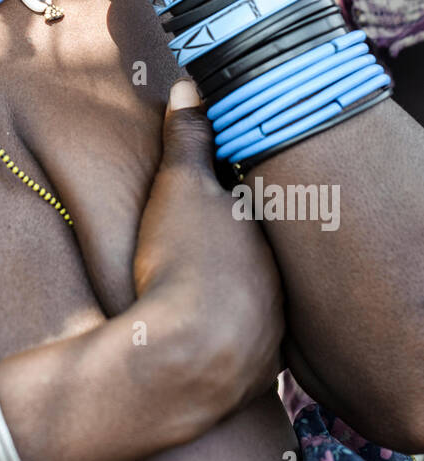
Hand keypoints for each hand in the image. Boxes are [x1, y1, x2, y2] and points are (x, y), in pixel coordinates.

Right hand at [133, 79, 285, 417]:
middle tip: (198, 243)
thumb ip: (188, 139)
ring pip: (258, 301)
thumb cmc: (184, 263)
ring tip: (199, 290)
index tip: (206, 193)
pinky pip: (247, 346)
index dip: (229, 196)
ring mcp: (272, 328)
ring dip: (234, 295)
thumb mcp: (179, 188)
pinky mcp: (256, 371)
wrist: (181, 359)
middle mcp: (280, 280)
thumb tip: (189, 89)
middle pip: (258, 254)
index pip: (253, 205)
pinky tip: (205, 335)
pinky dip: (229, 338)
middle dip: (234, 248)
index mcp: (265, 233)